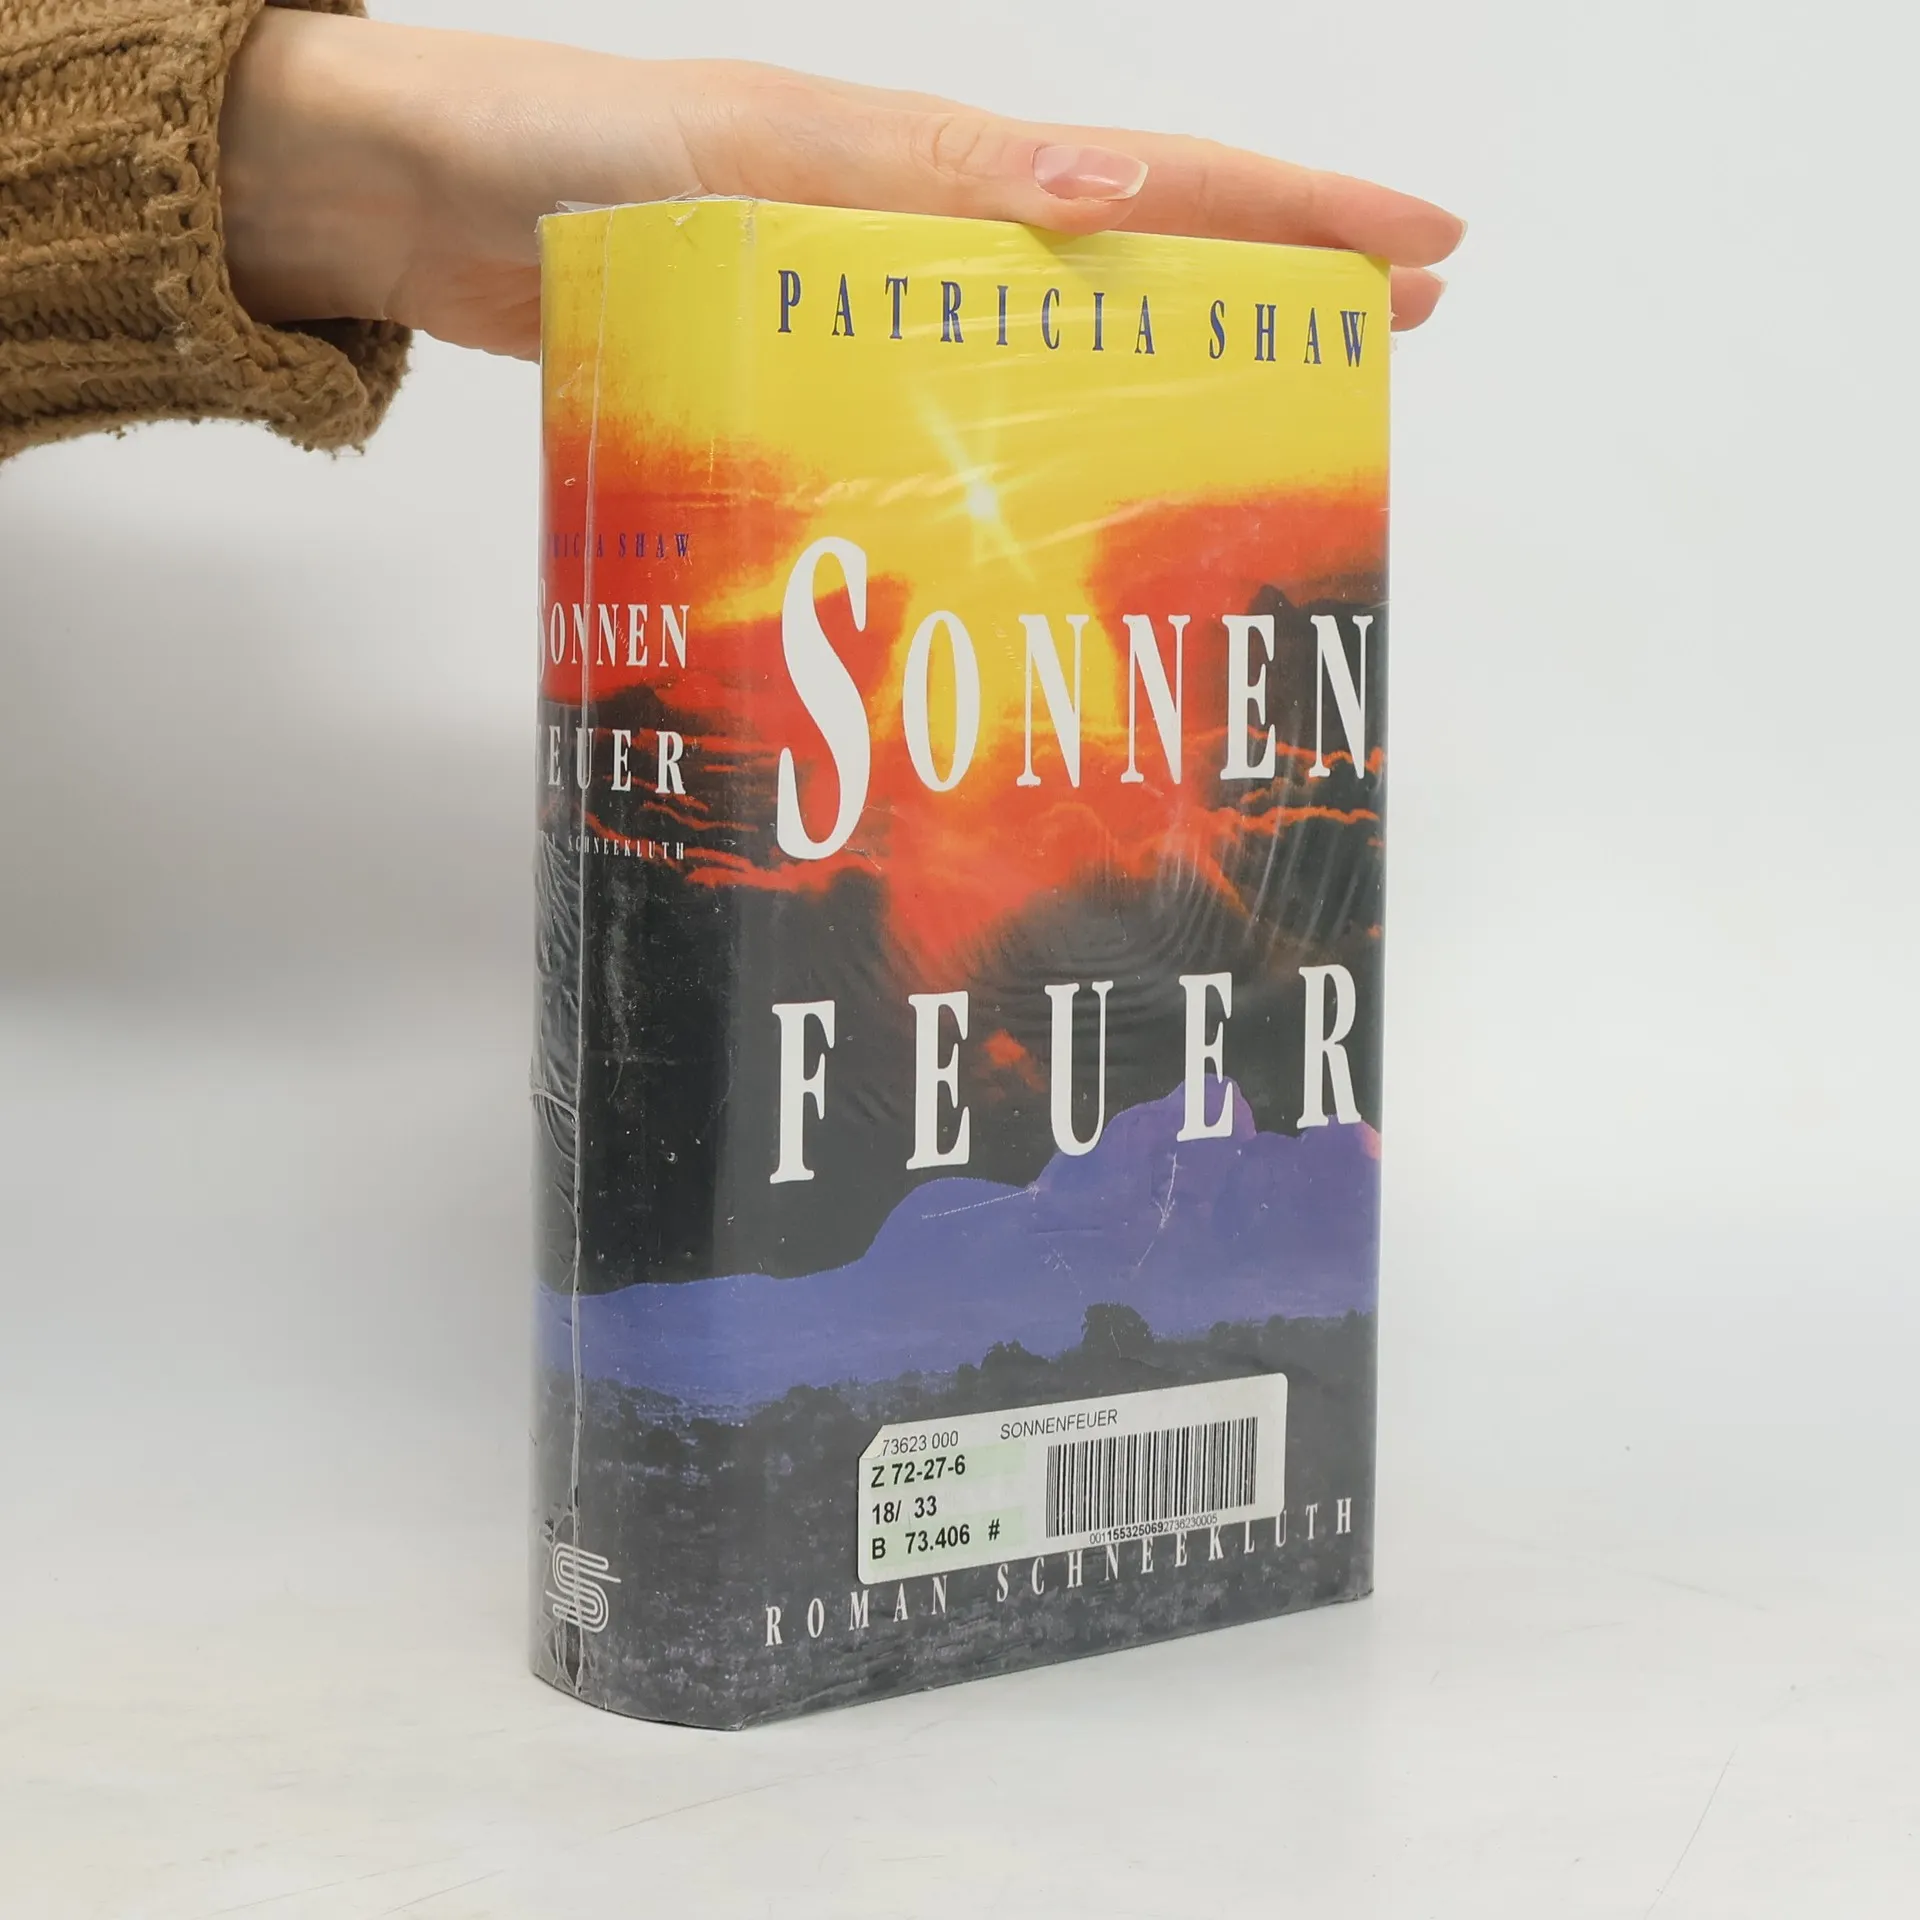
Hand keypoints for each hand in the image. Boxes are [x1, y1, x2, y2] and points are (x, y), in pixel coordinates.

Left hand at [219, 11, 1463, 360]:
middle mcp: (924, 234)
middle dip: (1271, 288)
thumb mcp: (759, 153)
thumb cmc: (574, 155)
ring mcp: (869, 302)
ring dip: (1167, 371)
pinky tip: (1051, 489)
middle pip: (1137, 255)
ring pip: (1056, 336)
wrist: (424, 200)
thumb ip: (921, 178)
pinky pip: (947, 398)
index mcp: (939, 168)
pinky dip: (1023, 436)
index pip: (1161, 182)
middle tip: (1389, 342)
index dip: (1299, 217)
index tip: (1427, 254)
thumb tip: (1108, 193)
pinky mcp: (804, 365)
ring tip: (1258, 426)